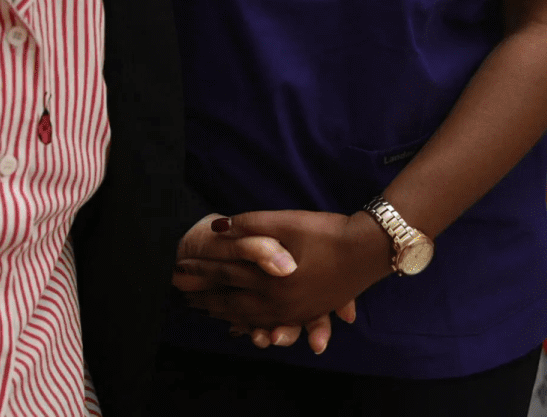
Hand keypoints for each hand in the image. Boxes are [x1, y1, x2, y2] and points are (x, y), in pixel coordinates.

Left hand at [175, 210, 391, 338]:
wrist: (367, 251)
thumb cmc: (327, 232)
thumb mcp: (287, 221)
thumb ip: (251, 225)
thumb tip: (218, 226)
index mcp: (268, 277)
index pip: (224, 272)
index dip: (200, 267)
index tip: (179, 264)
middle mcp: (276, 301)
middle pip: (230, 299)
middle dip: (203, 294)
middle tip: (181, 291)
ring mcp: (291, 311)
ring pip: (247, 317)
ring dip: (223, 312)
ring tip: (204, 309)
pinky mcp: (305, 314)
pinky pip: (269, 325)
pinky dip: (250, 324)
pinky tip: (241, 323)